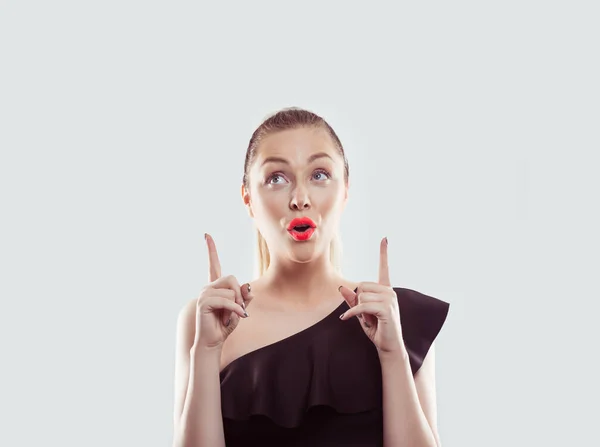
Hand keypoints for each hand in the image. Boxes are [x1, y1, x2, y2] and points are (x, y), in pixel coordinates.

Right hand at [193, 233, 252, 349]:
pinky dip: (236, 310)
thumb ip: (244, 297)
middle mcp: (208, 287)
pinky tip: (238, 317)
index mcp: (215, 287)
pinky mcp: (204, 302)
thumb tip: (247, 285)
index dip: (211, 249)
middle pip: (231, 278)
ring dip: (237, 305)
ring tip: (231, 317)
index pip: (214, 264)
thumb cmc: (225, 326)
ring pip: (230, 290)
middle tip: (239, 309)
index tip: (206, 235)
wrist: (213, 342)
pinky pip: (227, 300)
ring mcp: (204, 294)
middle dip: (239, 294)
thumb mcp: (239, 309)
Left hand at [338, 237, 404, 355]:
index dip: (383, 252)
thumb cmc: (377, 329)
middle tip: (366, 315)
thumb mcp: (361, 313)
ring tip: (369, 320)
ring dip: (359, 310)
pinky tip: (346, 319)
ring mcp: (390, 299)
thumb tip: (342, 287)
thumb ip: (353, 300)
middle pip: (362, 285)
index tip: (385, 238)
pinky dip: (352, 313)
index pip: (384, 268)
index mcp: (386, 290)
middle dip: (358, 301)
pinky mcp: (386, 308)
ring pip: (361, 296)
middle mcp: (390, 291)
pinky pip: (362, 306)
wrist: (389, 346)